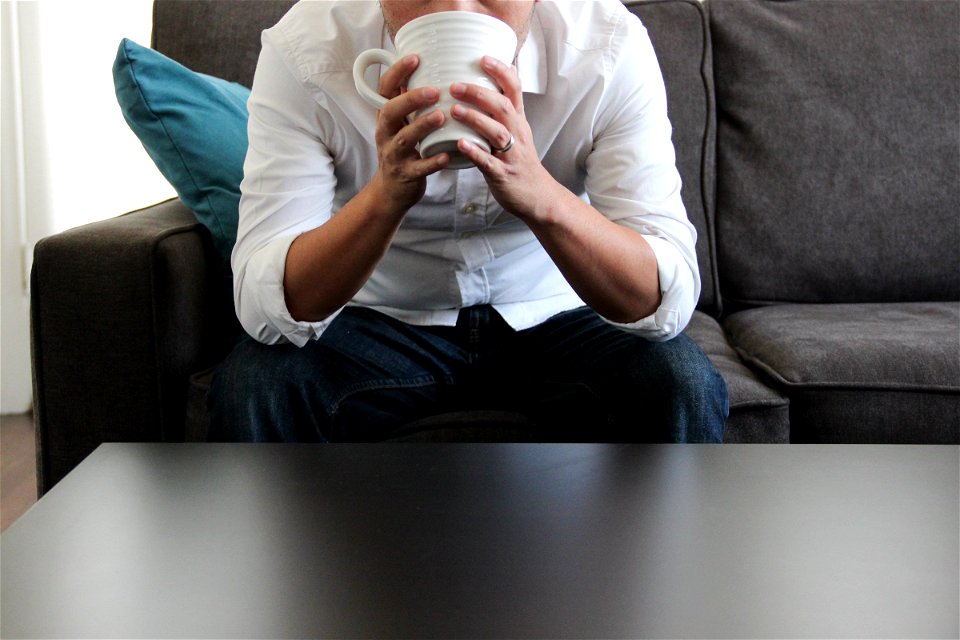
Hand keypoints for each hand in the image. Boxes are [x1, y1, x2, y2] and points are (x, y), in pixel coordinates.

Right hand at [372, 55, 449, 213]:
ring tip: (441, 116)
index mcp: (386, 117)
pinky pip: (419, 168)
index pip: (384, 89)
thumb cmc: (403, 150)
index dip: (397, 72)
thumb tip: (433, 68)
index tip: (416, 58)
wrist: (392, 191)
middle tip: (434, 91)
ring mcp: (394, 155)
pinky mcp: (406, 175)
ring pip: (404, 139)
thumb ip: (410, 102)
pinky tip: (447, 155)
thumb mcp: (401, 124)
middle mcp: (385, 133)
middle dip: (410, 99)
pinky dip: (432, 162)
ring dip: (422, 126)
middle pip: (390, 112)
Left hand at [449, 56, 557, 220]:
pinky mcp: (503, 175)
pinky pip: (489, 162)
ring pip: (497, 132)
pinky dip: (475, 153)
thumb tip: (506, 71)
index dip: (501, 72)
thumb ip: (508, 104)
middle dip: (479, 93)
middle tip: (455, 85)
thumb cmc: (520, 161)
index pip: (515, 90)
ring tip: (454, 110)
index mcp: (518, 121)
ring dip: (475, 119)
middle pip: (503, 107)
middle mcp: (517, 134)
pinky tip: (460, 144)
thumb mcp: (518, 130)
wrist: (537, 197)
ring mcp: (511, 155)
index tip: (483, 57)